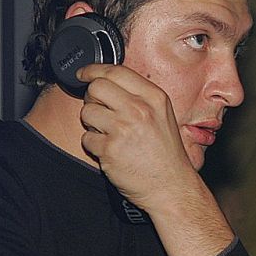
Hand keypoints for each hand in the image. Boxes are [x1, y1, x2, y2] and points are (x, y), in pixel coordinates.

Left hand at [77, 64, 194, 211]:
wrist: (171, 186)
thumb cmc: (166, 154)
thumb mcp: (163, 116)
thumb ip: (140, 97)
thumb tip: (108, 82)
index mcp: (154, 98)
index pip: (116, 71)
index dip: (93, 69)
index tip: (84, 73)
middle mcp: (139, 109)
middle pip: (96, 87)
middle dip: (92, 98)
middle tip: (100, 110)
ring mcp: (123, 129)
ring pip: (87, 112)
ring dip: (92, 123)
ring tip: (109, 134)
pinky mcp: (110, 150)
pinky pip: (87, 138)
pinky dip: (94, 146)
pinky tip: (111, 151)